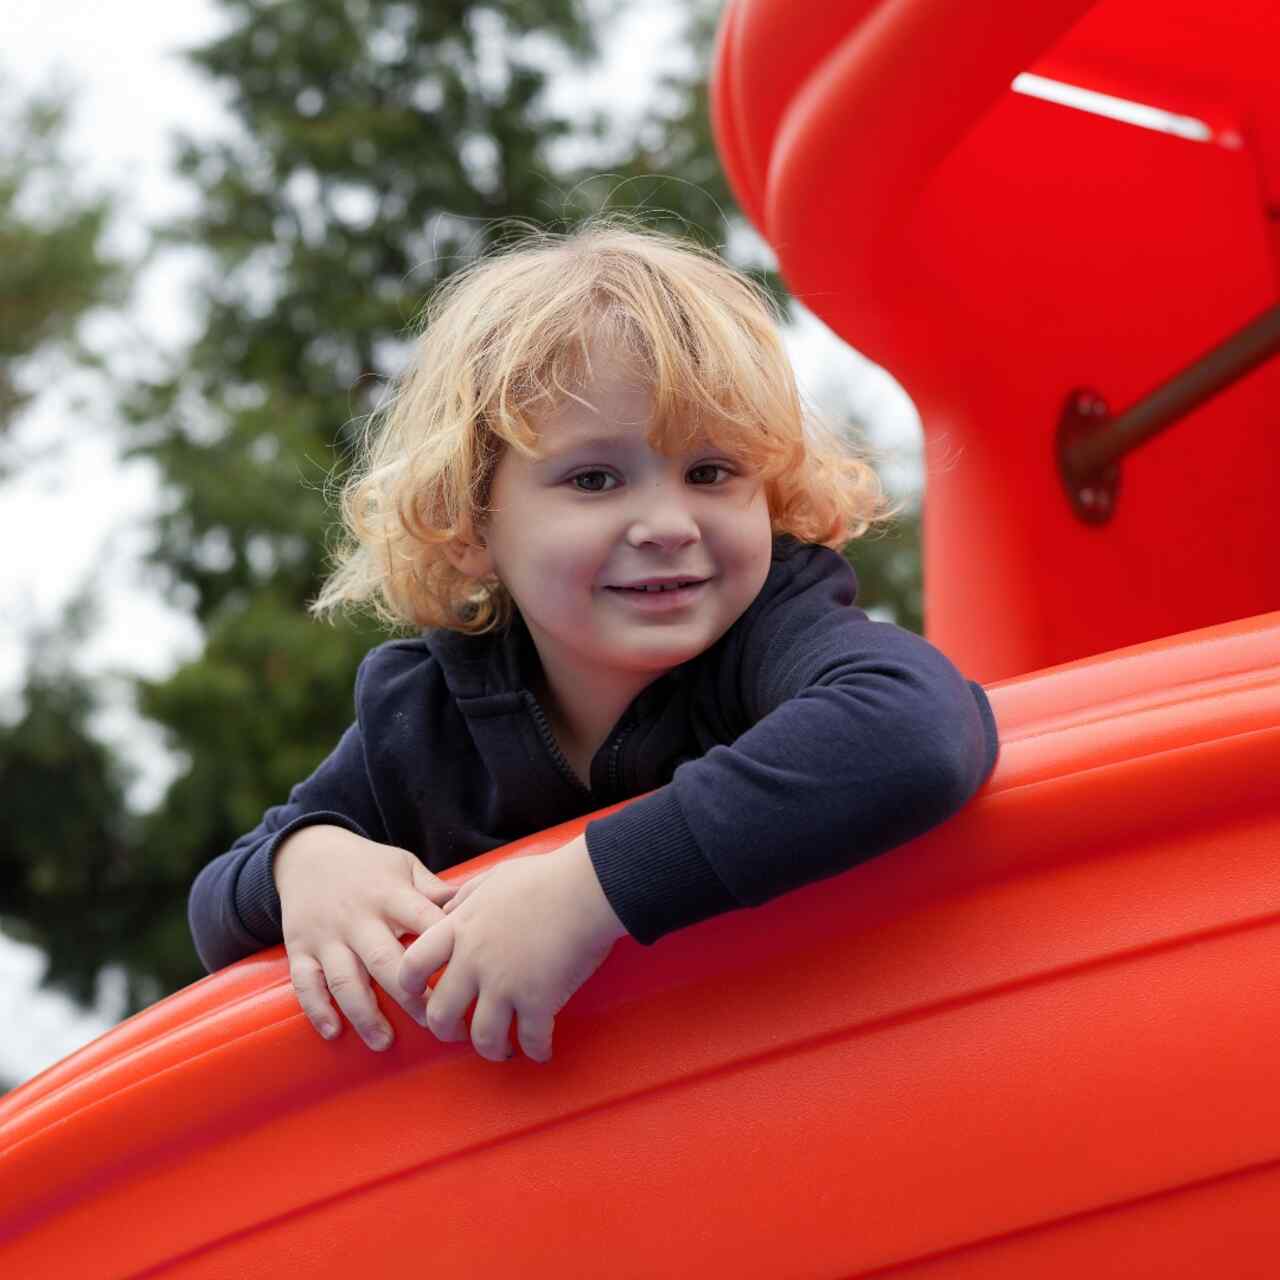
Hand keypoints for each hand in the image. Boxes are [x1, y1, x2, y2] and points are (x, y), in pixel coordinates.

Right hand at [273, 824, 455, 1050]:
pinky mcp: (300, 948)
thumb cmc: (368, 866)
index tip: (467, 977)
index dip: (444, 950)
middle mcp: (358, 917)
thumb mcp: (404, 866)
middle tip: (436, 1024)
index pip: (423, 921)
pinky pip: (306, 983)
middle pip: (385, 961)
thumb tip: (475, 908)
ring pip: (344, 979)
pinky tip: (334, 1032)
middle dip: (411, 997)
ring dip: (365, 1014)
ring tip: (384, 1042)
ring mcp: (327, 935)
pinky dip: (318, 1009)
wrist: (308, 853)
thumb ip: (434, 891)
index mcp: (390, 895)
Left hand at [398, 835, 627, 1062]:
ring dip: (492, 1049)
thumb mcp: (493, 877)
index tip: (419, 994)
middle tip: (459, 1032)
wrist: (585, 888)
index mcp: (461, 929)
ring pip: (483, 1037)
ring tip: (503, 1048)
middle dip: (446, 1031)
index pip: (413, 965)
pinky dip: (536, 1051)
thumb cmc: (545, 877)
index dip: (409, 985)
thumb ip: (465, 897)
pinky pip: (531, 1039)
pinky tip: (542, 1051)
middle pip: (441, 1013)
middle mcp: (475, 961)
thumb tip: (448, 909)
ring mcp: (506, 984)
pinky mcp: (539, 1000)